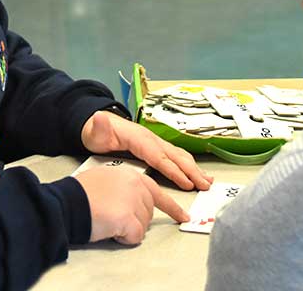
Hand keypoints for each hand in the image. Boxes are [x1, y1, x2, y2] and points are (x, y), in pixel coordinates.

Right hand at [74, 165, 188, 243]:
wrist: (69, 202)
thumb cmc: (80, 193)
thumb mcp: (105, 179)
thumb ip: (123, 187)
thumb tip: (128, 200)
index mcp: (131, 175)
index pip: (157, 192)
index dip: (171, 207)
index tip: (182, 215)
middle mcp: (136, 185)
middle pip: (149, 211)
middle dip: (136, 220)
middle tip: (115, 217)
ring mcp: (134, 200)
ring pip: (143, 225)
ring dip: (128, 228)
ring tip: (108, 219)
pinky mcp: (129, 217)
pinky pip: (135, 236)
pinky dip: (124, 238)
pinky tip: (110, 228)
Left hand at [81, 111, 212, 190]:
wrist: (97, 126)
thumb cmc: (98, 133)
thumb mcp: (95, 130)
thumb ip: (98, 127)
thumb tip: (99, 117)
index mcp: (139, 138)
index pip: (159, 156)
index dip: (173, 170)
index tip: (186, 183)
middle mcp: (151, 139)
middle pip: (174, 156)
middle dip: (191, 171)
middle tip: (205, 186)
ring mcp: (155, 142)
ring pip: (178, 156)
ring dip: (194, 169)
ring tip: (207, 181)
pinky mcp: (155, 147)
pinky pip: (175, 156)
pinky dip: (188, 165)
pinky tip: (196, 174)